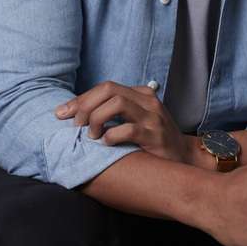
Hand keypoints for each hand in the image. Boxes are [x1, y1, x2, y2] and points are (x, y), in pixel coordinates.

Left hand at [54, 82, 190, 163]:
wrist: (184, 158)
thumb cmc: (153, 142)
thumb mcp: (135, 121)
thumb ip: (114, 113)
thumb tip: (78, 115)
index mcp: (140, 94)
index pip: (105, 87)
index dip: (81, 99)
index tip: (62, 113)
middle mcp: (147, 101)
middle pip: (108, 89)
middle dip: (85, 106)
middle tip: (75, 126)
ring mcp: (153, 117)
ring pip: (117, 103)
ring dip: (96, 119)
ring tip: (92, 136)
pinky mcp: (156, 136)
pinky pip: (129, 129)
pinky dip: (111, 135)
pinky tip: (106, 144)